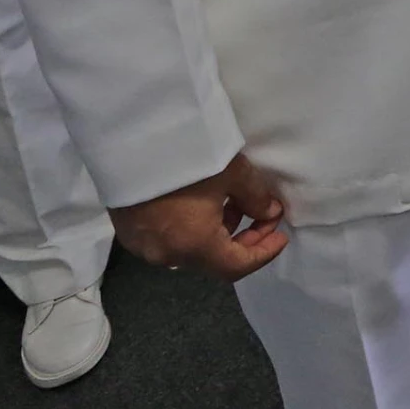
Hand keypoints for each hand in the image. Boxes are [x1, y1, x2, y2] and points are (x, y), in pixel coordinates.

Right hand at [109, 152, 288, 280]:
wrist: (128, 140)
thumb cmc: (186, 157)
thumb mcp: (231, 173)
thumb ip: (255, 197)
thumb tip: (268, 212)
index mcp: (193, 247)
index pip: (235, 267)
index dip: (263, 254)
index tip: (280, 238)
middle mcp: (166, 255)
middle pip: (212, 260)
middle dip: (243, 240)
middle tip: (263, 216)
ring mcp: (143, 246)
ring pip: (190, 250)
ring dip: (217, 233)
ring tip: (233, 202)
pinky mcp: (128, 231)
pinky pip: (169, 240)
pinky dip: (192, 229)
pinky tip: (201, 203)